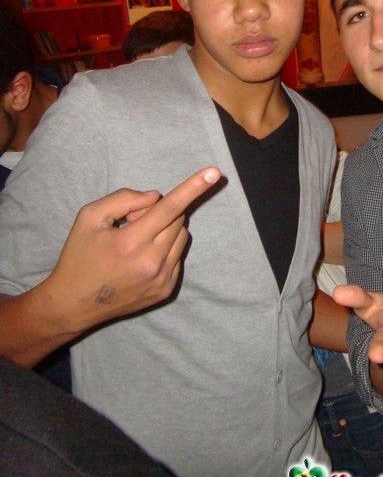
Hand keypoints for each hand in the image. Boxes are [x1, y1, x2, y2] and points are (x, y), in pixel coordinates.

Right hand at [43, 167, 221, 332]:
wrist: (74, 304)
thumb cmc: (79, 256)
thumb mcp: (90, 217)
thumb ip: (124, 199)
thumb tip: (156, 197)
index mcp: (131, 242)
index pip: (170, 208)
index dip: (193, 187)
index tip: (215, 172)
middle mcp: (152, 263)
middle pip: (178, 219)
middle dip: (159, 213)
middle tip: (132, 223)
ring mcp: (162, 279)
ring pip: (182, 237)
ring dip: (166, 230)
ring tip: (136, 242)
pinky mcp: (166, 290)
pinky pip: (178, 256)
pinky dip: (166, 249)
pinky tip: (141, 259)